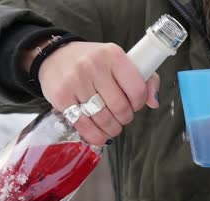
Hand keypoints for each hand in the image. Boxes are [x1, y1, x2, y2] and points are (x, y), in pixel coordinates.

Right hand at [23, 41, 159, 145]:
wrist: (55, 55)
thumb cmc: (93, 61)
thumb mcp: (119, 61)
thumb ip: (144, 79)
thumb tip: (154, 102)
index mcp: (113, 55)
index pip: (137, 89)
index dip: (139, 103)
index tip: (134, 104)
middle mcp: (94, 66)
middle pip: (120, 107)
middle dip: (125, 118)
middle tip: (122, 117)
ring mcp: (76, 81)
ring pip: (103, 119)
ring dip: (112, 129)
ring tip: (112, 127)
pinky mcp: (61, 97)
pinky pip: (84, 125)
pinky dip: (95, 135)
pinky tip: (100, 135)